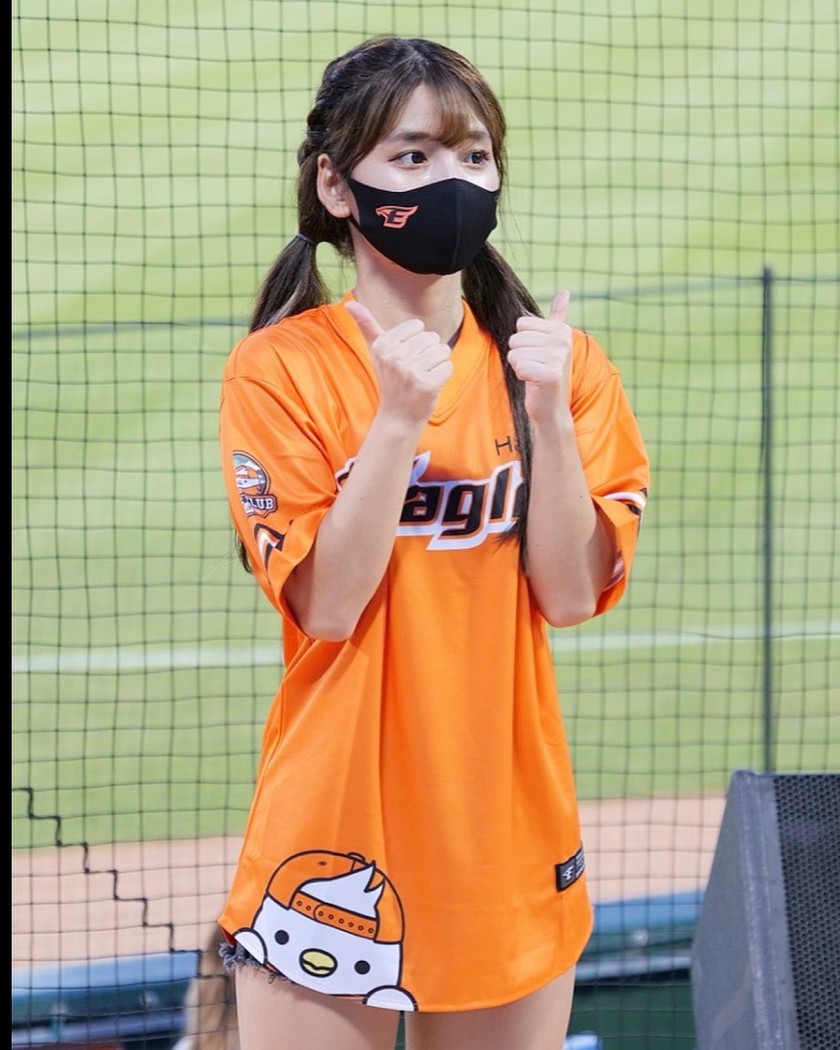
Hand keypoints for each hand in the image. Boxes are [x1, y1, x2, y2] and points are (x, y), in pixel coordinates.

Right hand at [345, 300, 453, 426]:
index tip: (406, 357)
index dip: (417, 341)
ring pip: (442, 350)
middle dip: (428, 352)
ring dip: (437, 363)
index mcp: (383, 345)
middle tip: (415, 371)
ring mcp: (410, 372)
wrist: (398, 416)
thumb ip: (366, 325)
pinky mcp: (427, 385)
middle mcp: (394, 357)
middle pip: (432, 337)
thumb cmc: (390, 379)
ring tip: (423, 376)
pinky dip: (444, 375)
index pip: (418, 326)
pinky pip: (448, 366)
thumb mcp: (376, 351)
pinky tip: (430, 385)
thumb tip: (349, 303)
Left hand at [506, 290, 572, 424]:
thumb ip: (557, 316)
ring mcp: (559, 357)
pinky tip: (534, 383)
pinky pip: (519, 367)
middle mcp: (563, 340)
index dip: (522, 342)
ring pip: (515, 353)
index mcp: (561, 330)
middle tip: (534, 367)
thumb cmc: (545, 373)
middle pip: (516, 338)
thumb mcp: (552, 342)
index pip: (521, 324)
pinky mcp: (551, 374)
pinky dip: (522, 377)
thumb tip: (565, 292)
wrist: (551, 407)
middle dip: (519, 355)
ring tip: (534, 374)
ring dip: (520, 367)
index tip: (536, 355)